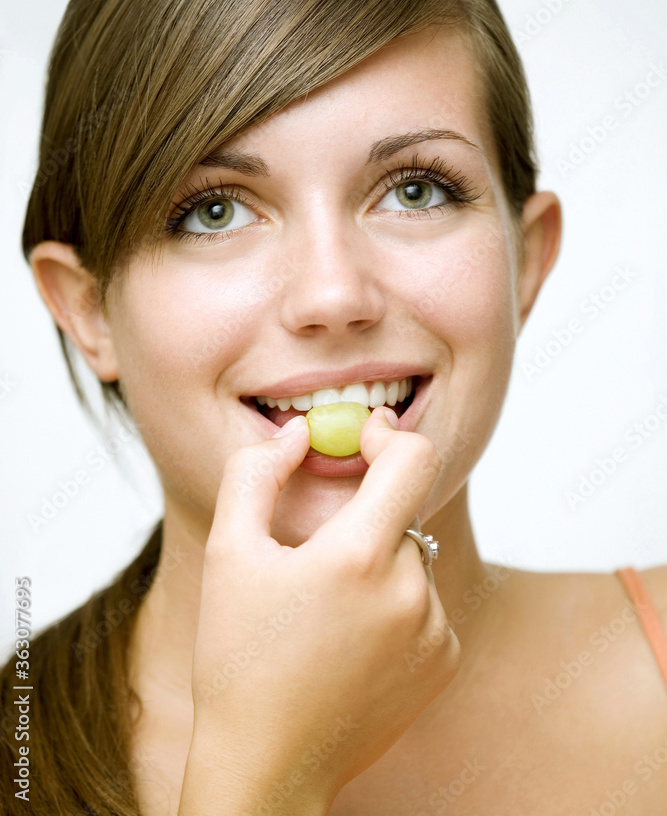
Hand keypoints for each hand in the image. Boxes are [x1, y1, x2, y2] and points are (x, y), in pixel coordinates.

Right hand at [179, 407, 459, 814]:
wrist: (269, 765)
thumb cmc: (239, 658)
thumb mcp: (227, 552)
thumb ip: (256, 474)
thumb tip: (299, 432)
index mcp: (358, 556)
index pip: (414, 457)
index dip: (388, 435)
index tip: (364, 437)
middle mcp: (411, 590)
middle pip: (403, 510)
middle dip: (365, 517)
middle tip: (315, 561)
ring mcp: (434, 629)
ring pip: (414, 556)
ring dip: (379, 563)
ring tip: (327, 615)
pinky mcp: (446, 660)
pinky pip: (427, 602)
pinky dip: (396, 604)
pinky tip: (352, 643)